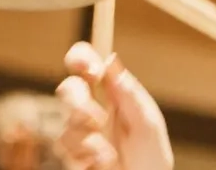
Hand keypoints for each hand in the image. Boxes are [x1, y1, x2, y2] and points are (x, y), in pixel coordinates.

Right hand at [55, 42, 173, 169]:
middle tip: (97, 119)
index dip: (82, 58)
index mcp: (111, 95)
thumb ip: (130, 95)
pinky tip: (102, 165)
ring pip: (66, 122)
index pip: (87, 65)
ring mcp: (79, 133)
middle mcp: (91, 110)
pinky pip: (64, 148)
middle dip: (78, 102)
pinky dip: (86, 156)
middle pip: (68, 88)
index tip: (92, 69)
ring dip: (89, 139)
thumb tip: (111, 60)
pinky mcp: (70, 155)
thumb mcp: (148, 127)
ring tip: (110, 155)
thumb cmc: (151, 162)